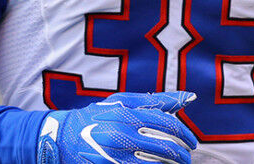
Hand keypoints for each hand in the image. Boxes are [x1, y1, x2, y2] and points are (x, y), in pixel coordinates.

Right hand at [36, 91, 197, 163]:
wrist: (62, 137)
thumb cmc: (97, 116)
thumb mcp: (122, 101)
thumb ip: (156, 100)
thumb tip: (189, 96)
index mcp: (127, 114)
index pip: (168, 125)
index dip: (185, 134)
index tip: (192, 142)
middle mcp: (122, 134)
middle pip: (166, 147)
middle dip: (182, 155)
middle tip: (187, 157)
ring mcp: (116, 155)